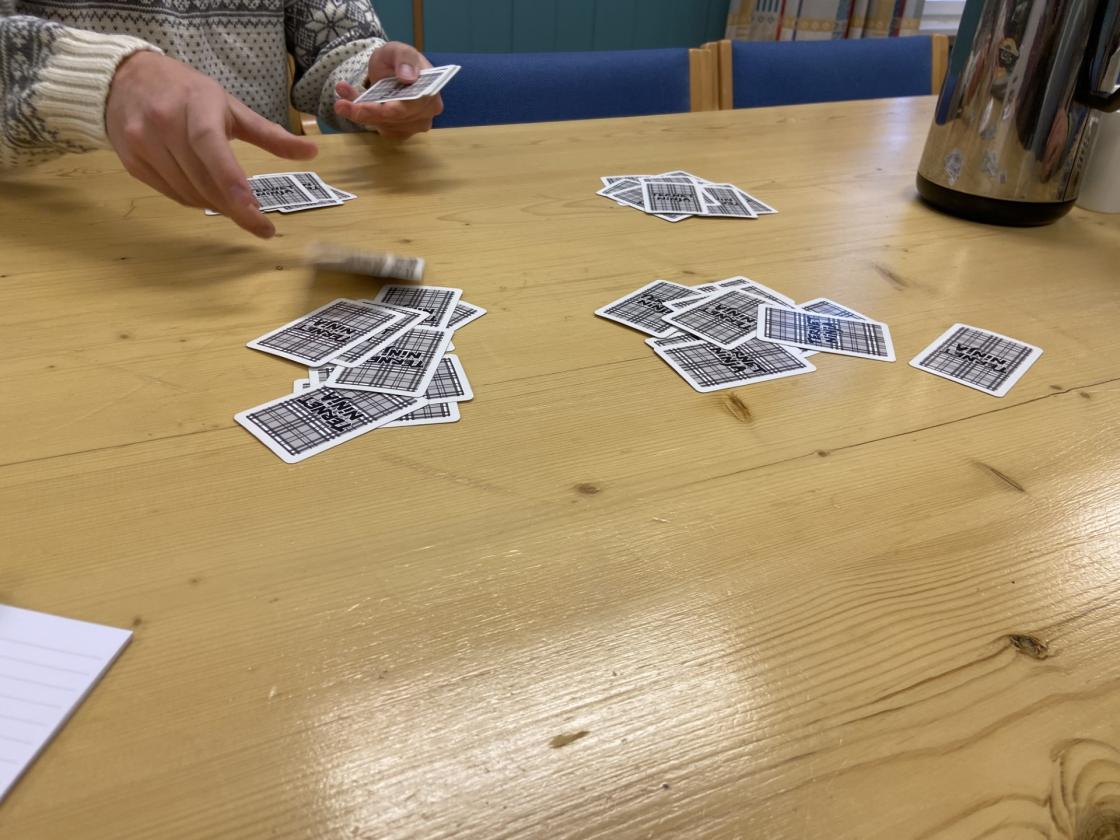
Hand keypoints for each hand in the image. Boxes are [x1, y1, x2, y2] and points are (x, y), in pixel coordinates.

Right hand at [106, 51, 317, 237]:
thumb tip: (313, 150)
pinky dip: (194, 200)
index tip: (255, 211)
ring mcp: (142, 143)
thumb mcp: (229, 106)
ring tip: (235, 205)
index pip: (211, 147)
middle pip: (202, 179)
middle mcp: (164, 123)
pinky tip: (207, 195)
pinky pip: (171, 193)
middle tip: (261, 225)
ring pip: (187, 192)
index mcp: (195, 104)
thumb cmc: (186, 92)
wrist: (124, 78)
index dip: (231, 181)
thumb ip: (270, 133)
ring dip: (216, 205)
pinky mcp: (132, 160)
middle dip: (235, 207)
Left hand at [333, 42, 443, 138]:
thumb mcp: (397, 50)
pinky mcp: (400, 131)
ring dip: (359, 112)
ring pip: (382, 125)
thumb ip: (404, 59)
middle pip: (393, 120)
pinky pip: (377, 127)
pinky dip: (361, 115)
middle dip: (364, 112)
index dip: (384, 110)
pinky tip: (348, 102)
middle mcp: (426, 114)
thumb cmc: (398, 59)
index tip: (359, 106)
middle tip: (339, 105)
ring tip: (342, 92)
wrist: (393, 70)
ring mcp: (413, 125)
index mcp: (430, 93)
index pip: (408, 108)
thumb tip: (408, 77)